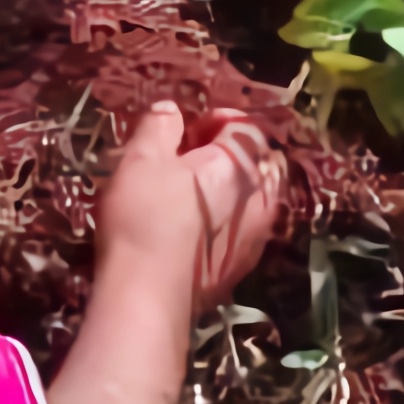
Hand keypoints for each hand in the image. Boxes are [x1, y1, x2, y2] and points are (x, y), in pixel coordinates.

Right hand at [95, 101, 287, 310]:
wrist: (148, 294)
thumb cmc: (146, 216)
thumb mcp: (142, 159)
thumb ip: (159, 126)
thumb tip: (171, 109)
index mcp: (243, 164)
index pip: (247, 125)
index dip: (217, 120)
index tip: (187, 132)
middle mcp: (261, 198)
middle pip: (258, 162)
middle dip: (230, 155)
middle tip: (189, 161)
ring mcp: (257, 236)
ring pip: (254, 200)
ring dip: (230, 190)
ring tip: (191, 196)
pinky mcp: (242, 267)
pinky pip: (243, 231)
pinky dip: (226, 222)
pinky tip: (193, 230)